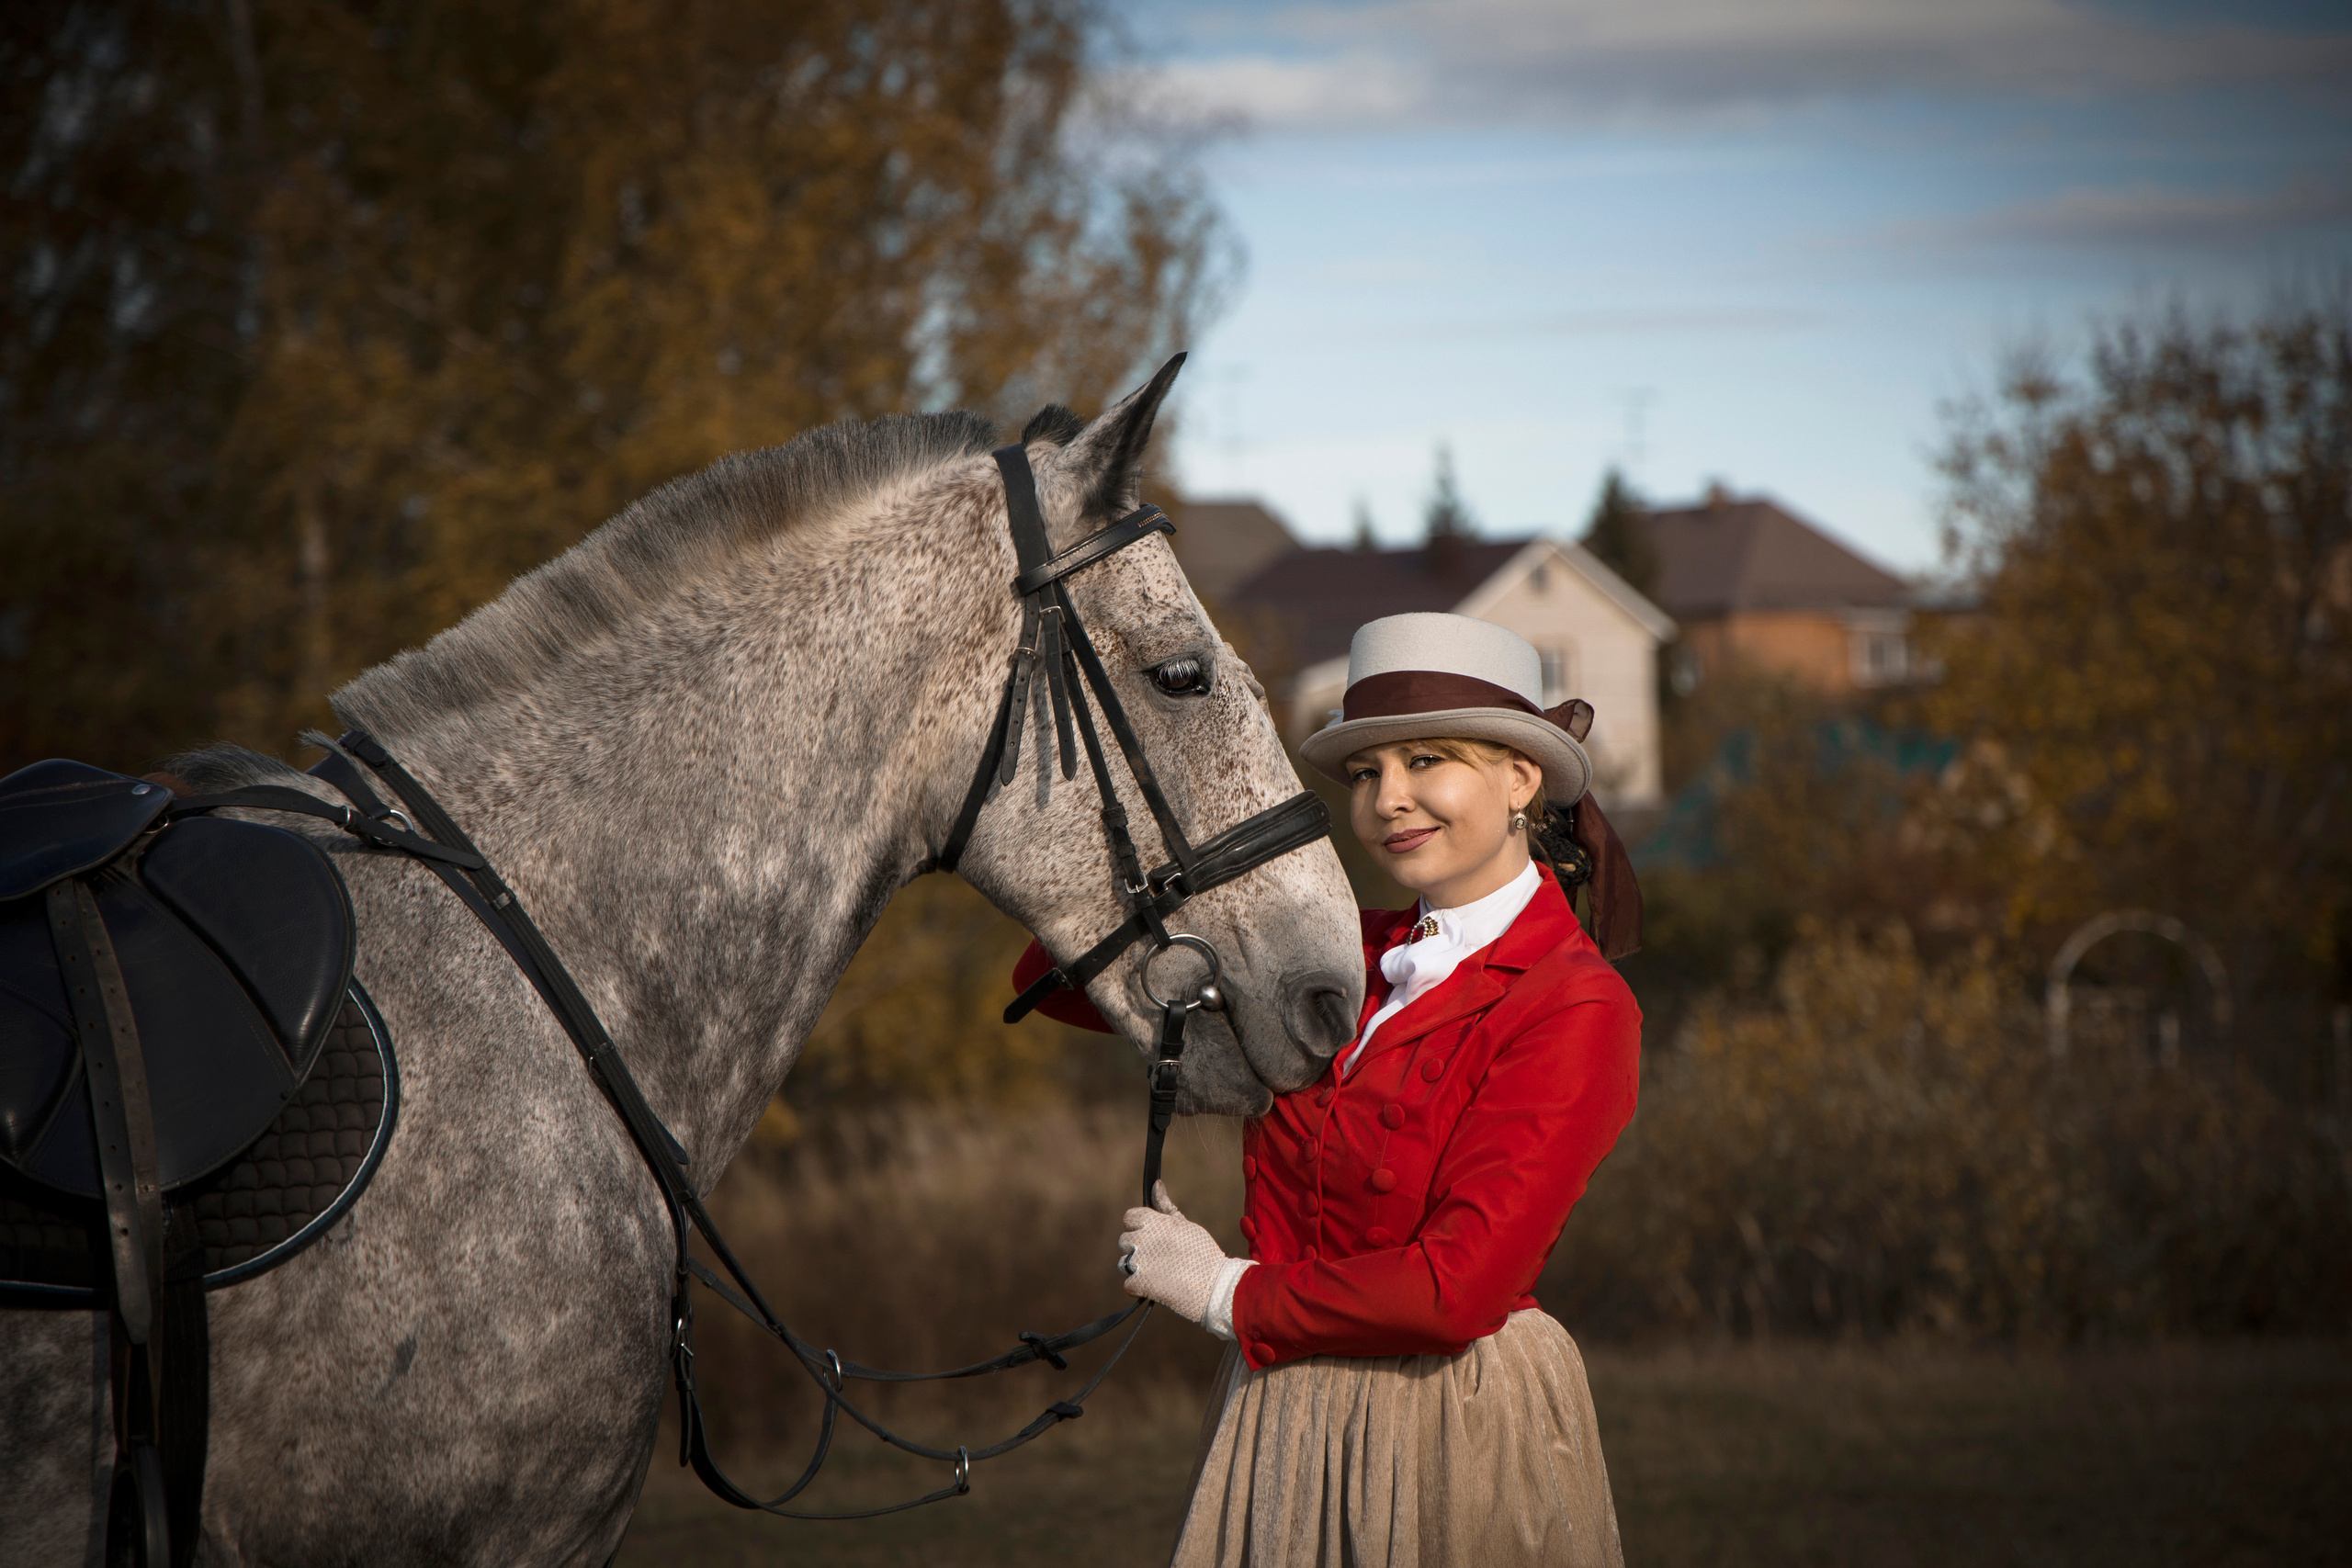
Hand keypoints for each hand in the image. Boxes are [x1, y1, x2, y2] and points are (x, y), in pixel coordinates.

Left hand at [1116, 1181, 1229, 1323]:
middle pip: (1125, 1241)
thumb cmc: (1202, 1252)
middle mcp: (1141, 1239)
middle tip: (1159, 1258)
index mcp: (1153, 1222)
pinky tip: (1157, 1287)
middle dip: (1138, 1249)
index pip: (1129, 1217)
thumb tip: (1156, 1185)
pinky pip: (1128, 1284)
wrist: (1213, 1285)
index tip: (1150, 1236)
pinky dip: (1140, 1288)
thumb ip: (1166, 1207)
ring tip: (1159, 1273)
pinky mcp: (1138, 1283)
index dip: (1138, 1227)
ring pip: (1124, 1263)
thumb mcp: (1185, 1225)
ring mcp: (1138, 1262)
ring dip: (1136, 1268)